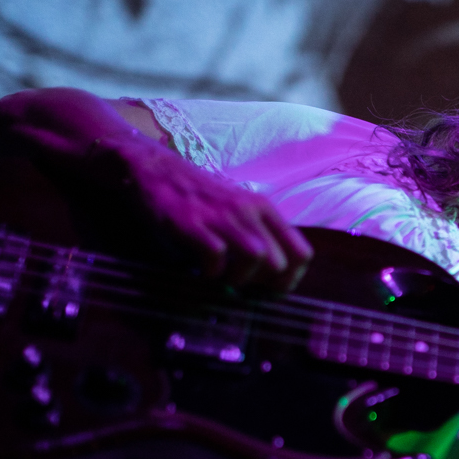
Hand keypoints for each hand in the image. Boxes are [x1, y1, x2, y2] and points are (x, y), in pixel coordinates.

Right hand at [104, 134, 313, 289]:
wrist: (156, 169)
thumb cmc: (200, 197)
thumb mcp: (239, 209)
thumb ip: (259, 234)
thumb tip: (273, 276)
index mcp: (265, 209)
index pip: (302, 252)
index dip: (291, 280)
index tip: (272, 290)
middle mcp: (248, 210)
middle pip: (280, 262)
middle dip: (263, 284)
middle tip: (243, 287)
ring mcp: (220, 215)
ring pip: (255, 256)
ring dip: (239, 279)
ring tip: (222, 279)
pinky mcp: (192, 222)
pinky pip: (215, 256)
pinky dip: (210, 272)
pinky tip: (201, 269)